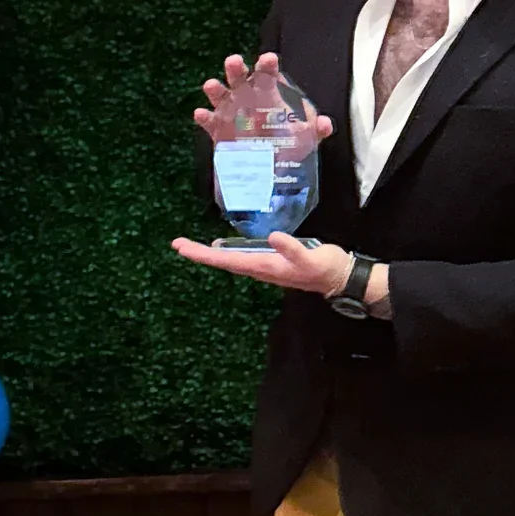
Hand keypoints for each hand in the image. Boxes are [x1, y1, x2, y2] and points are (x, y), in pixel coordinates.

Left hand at [171, 231, 352, 293]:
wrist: (337, 278)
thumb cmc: (324, 267)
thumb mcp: (311, 257)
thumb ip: (293, 249)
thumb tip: (274, 238)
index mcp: (264, 266)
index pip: (227, 260)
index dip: (204, 254)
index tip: (183, 248)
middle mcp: (259, 269)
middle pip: (223, 261)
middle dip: (200, 254)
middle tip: (177, 244)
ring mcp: (263, 267)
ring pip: (230, 261)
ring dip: (210, 255)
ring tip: (190, 247)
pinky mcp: (269, 263)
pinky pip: (241, 258)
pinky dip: (226, 252)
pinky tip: (220, 247)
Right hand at [193, 51, 335, 143]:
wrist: (268, 167)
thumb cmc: (288, 144)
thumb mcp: (306, 137)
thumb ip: (316, 129)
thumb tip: (326, 124)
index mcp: (268, 93)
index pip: (267, 74)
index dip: (267, 65)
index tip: (269, 59)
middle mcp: (247, 98)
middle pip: (239, 78)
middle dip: (236, 69)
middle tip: (233, 62)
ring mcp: (231, 114)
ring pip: (220, 96)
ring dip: (216, 89)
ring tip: (211, 85)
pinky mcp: (219, 132)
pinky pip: (210, 123)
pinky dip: (204, 118)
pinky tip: (201, 114)